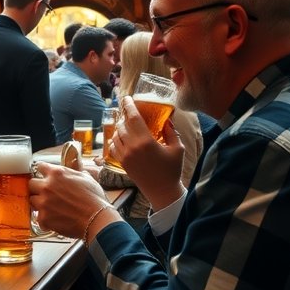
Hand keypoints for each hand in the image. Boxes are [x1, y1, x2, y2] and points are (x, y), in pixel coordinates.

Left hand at [28, 162, 117, 239]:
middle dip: (38, 187)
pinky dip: (45, 218)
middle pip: (31, 183)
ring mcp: (43, 203)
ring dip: (39, 202)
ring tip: (50, 206)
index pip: (40, 166)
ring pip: (32, 200)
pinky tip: (54, 217)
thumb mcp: (86, 178)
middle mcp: (47, 186)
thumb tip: (74, 169)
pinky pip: (38, 216)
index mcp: (57, 174)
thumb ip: (74, 172)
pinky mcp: (43, 218)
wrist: (96, 219)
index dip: (43, 171)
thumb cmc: (94, 199)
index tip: (44, 175)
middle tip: (46, 193)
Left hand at [112, 95, 184, 210]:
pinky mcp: (122, 163)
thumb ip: (171, 132)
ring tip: (127, 126)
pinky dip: (115, 140)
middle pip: (122, 125)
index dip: (129, 105)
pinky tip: (122, 138)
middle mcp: (132, 147)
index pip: (133, 118)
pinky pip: (113, 146)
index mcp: (146, 141)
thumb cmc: (172, 170)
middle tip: (130, 113)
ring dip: (120, 128)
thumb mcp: (177, 148)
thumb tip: (167, 119)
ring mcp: (125, 156)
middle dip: (124, 117)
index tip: (127, 98)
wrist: (162, 192)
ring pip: (115, 135)